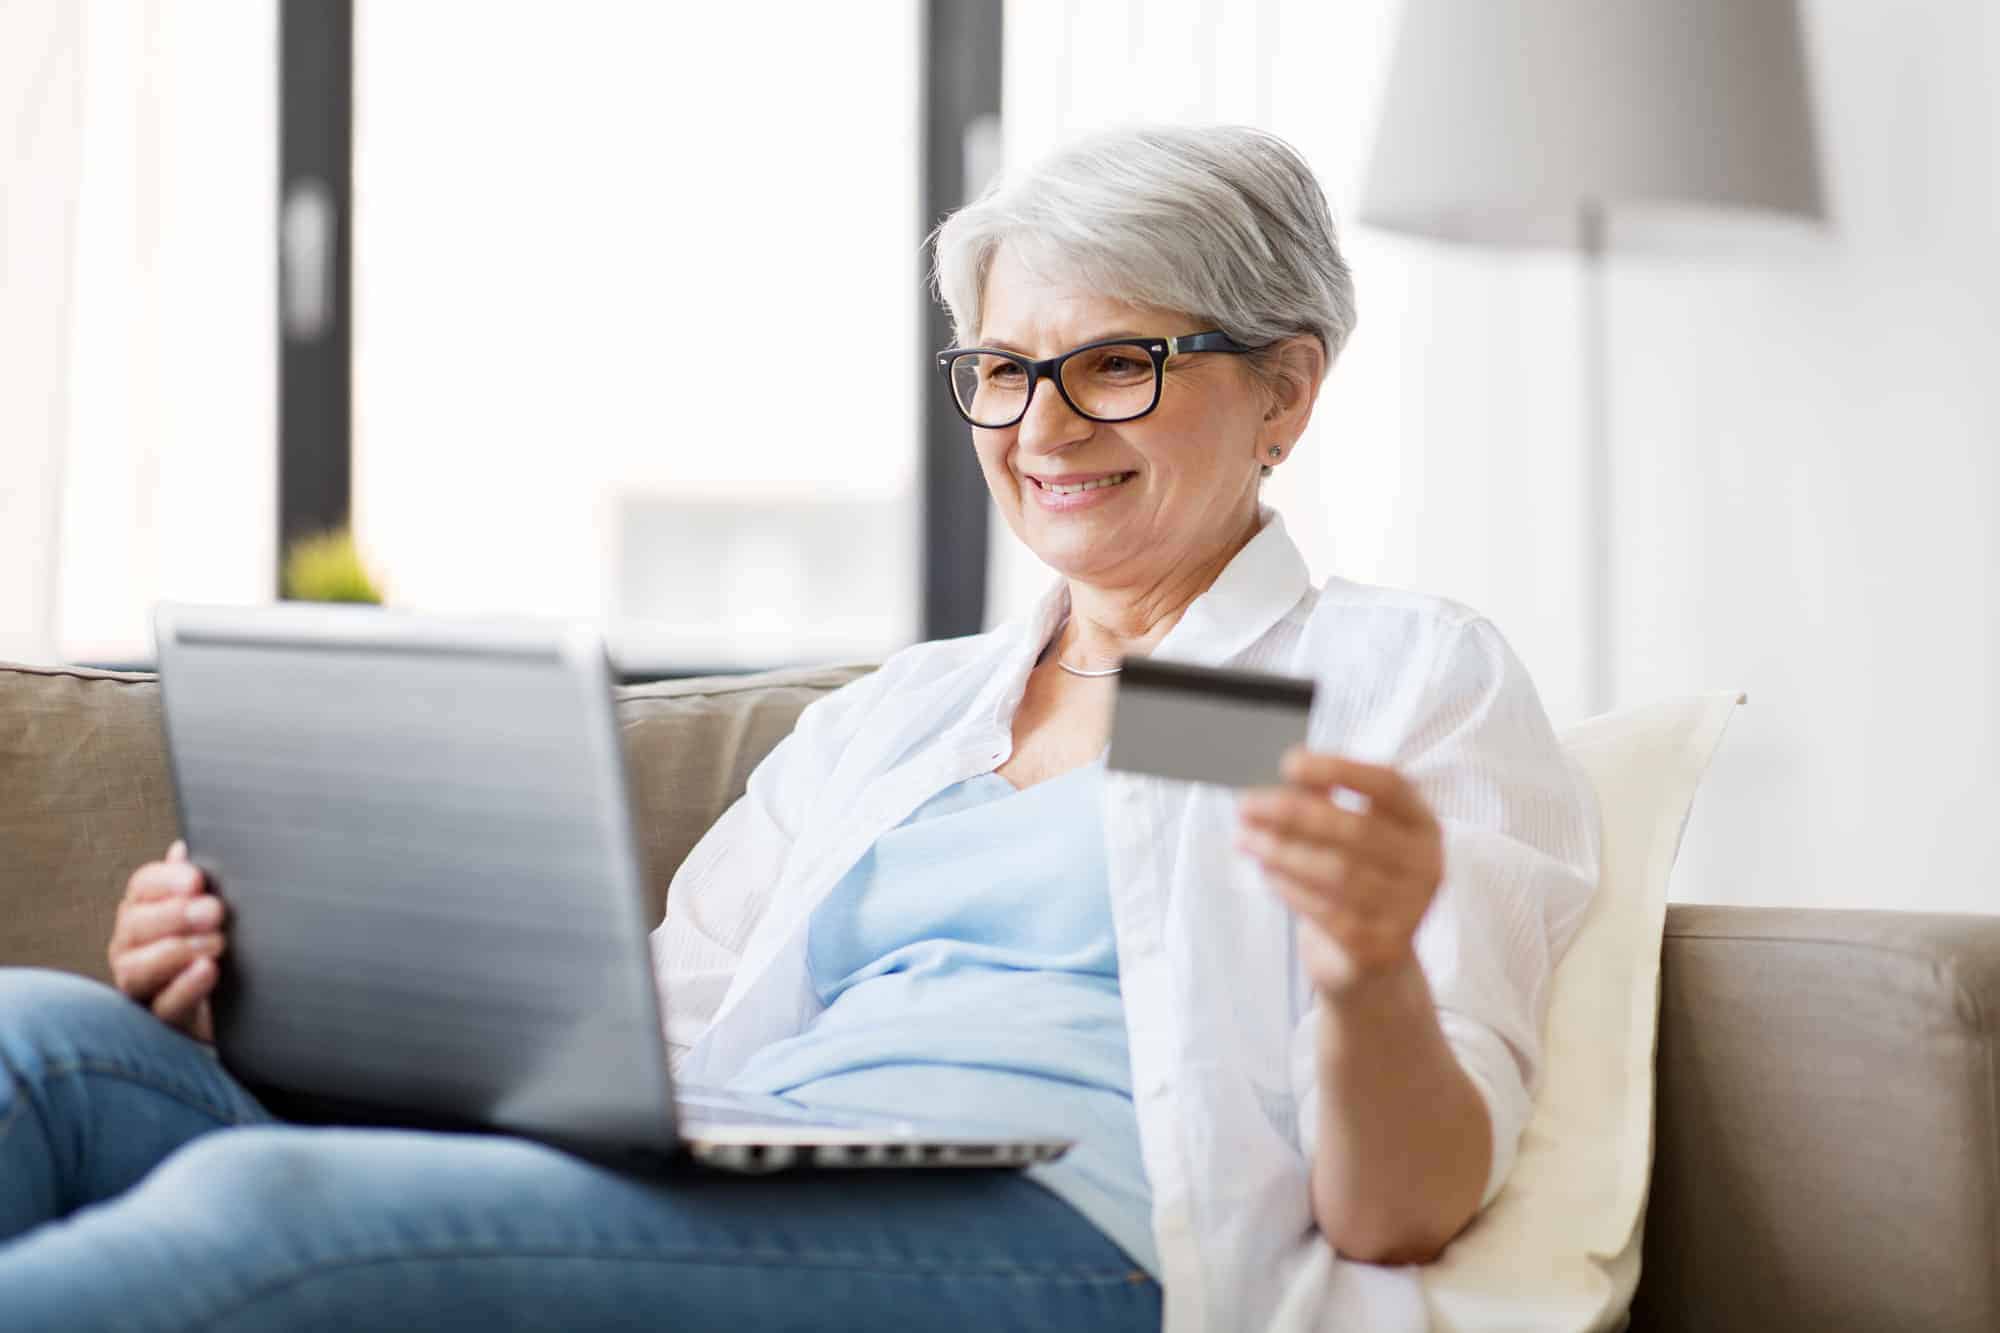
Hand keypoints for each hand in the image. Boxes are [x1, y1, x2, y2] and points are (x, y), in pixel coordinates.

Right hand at [108, 840, 226, 1040]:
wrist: (243, 1009)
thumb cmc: (222, 948)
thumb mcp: (214, 914)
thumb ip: (196, 885)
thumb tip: (183, 849)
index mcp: (146, 912)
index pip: (143, 887)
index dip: (165, 880)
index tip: (196, 880)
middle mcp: (134, 947)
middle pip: (136, 925)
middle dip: (174, 915)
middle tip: (214, 910)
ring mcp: (142, 987)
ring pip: (138, 968)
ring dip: (177, 951)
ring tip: (216, 943)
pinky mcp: (160, 1023)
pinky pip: (163, 1007)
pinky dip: (185, 987)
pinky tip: (208, 970)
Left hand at [1237, 747, 1444, 997]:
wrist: (1373, 965)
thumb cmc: (1356, 885)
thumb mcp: (1350, 839)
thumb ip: (1326, 802)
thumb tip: (1293, 773)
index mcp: (1423, 826)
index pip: (1388, 785)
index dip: (1340, 770)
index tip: (1290, 763)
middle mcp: (1426, 866)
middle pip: (1356, 828)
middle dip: (1292, 813)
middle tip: (1246, 805)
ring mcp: (1408, 910)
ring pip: (1337, 871)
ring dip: (1282, 851)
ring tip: (1246, 839)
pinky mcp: (1380, 947)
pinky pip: (1326, 911)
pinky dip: (1289, 887)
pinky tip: (1266, 872)